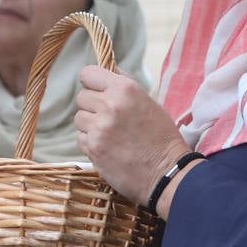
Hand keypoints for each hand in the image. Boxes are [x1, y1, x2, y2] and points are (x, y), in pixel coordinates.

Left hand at [74, 65, 190, 207]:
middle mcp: (109, 105)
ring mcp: (99, 127)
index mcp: (125, 89)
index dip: (91, 83)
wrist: (167, 172)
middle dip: (92, 106)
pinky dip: (90, 142)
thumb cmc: (162, 137)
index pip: (88, 74)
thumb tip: (104, 77)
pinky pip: (80, 138)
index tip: (97, 91)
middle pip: (81, 97)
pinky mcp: (93, 147)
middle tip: (108, 118)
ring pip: (79, 118)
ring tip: (110, 134)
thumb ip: (123, 88)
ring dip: (90, 125)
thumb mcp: (148, 102)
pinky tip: (108, 147)